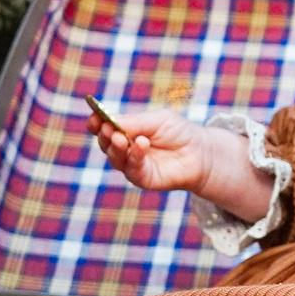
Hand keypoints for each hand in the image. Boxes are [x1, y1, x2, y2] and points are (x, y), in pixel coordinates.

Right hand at [89, 108, 216, 193]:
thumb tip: (111, 121)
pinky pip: (133, 168)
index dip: (96, 123)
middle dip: (104, 135)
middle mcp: (124, 149)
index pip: (104, 127)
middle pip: (105, 143)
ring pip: (115, 158)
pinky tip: (142, 144)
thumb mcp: (158, 120)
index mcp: (125, 131)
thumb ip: (136, 122)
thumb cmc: (179, 132)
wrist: (200, 152)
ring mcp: (131, 165)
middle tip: (107, 127)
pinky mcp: (142, 178)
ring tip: (121, 137)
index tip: (94, 117)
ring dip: (116, 147)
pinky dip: (135, 155)